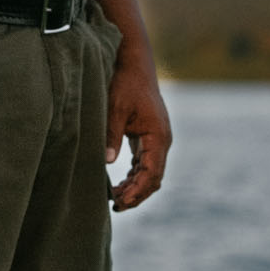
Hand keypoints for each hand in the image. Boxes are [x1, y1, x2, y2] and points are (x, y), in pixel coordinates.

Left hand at [106, 39, 171, 210]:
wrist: (134, 63)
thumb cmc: (125, 83)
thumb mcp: (115, 108)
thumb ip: (111, 135)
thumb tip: (107, 162)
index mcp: (158, 136)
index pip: (152, 173)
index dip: (137, 191)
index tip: (120, 202)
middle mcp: (162, 140)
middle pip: (153, 178)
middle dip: (136, 194)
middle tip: (115, 206)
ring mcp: (157, 139)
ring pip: (150, 172)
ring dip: (135, 187)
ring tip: (115, 199)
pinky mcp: (148, 136)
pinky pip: (145, 162)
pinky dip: (134, 175)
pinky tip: (120, 184)